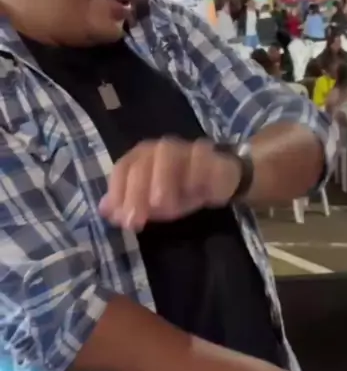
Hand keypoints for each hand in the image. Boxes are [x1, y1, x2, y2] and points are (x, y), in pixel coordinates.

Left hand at [99, 139, 241, 229]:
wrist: (217, 179)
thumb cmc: (176, 190)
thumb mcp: (149, 203)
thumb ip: (127, 205)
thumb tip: (105, 211)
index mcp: (140, 157)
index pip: (123, 169)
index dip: (118, 193)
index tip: (119, 220)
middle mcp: (159, 149)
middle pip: (142, 163)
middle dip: (136, 193)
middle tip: (136, 222)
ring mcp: (184, 149)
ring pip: (169, 155)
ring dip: (162, 179)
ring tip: (161, 206)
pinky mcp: (209, 155)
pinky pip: (201, 159)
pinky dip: (195, 175)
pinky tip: (193, 193)